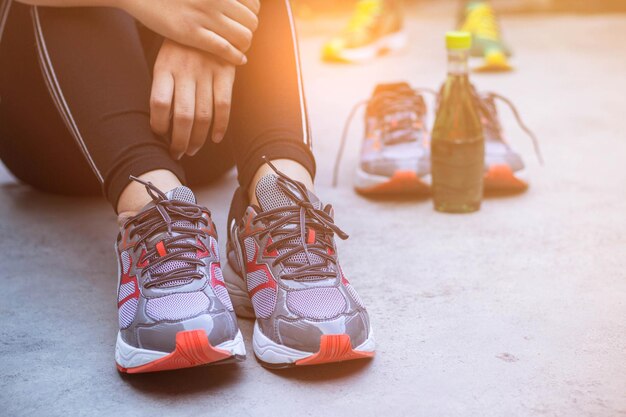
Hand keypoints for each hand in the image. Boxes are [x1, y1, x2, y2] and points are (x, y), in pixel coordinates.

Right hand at [119, 0, 259, 65]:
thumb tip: (235, 4)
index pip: (254, 4)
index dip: (251, 16)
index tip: (242, 22)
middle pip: (251, 22)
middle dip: (248, 32)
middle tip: (238, 37)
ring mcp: (204, 15)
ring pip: (243, 37)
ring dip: (244, 46)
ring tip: (237, 48)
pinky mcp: (191, 33)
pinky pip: (224, 48)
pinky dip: (235, 57)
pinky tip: (238, 60)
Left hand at [150, 39, 234, 158]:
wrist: (207, 23)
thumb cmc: (181, 50)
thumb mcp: (165, 61)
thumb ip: (165, 88)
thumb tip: (165, 125)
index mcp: (164, 67)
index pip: (159, 103)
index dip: (159, 125)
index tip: (160, 135)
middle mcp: (185, 71)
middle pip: (183, 116)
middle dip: (180, 142)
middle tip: (178, 153)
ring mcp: (207, 72)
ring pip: (203, 116)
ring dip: (198, 139)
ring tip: (192, 150)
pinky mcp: (225, 74)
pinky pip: (224, 106)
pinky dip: (221, 127)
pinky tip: (216, 138)